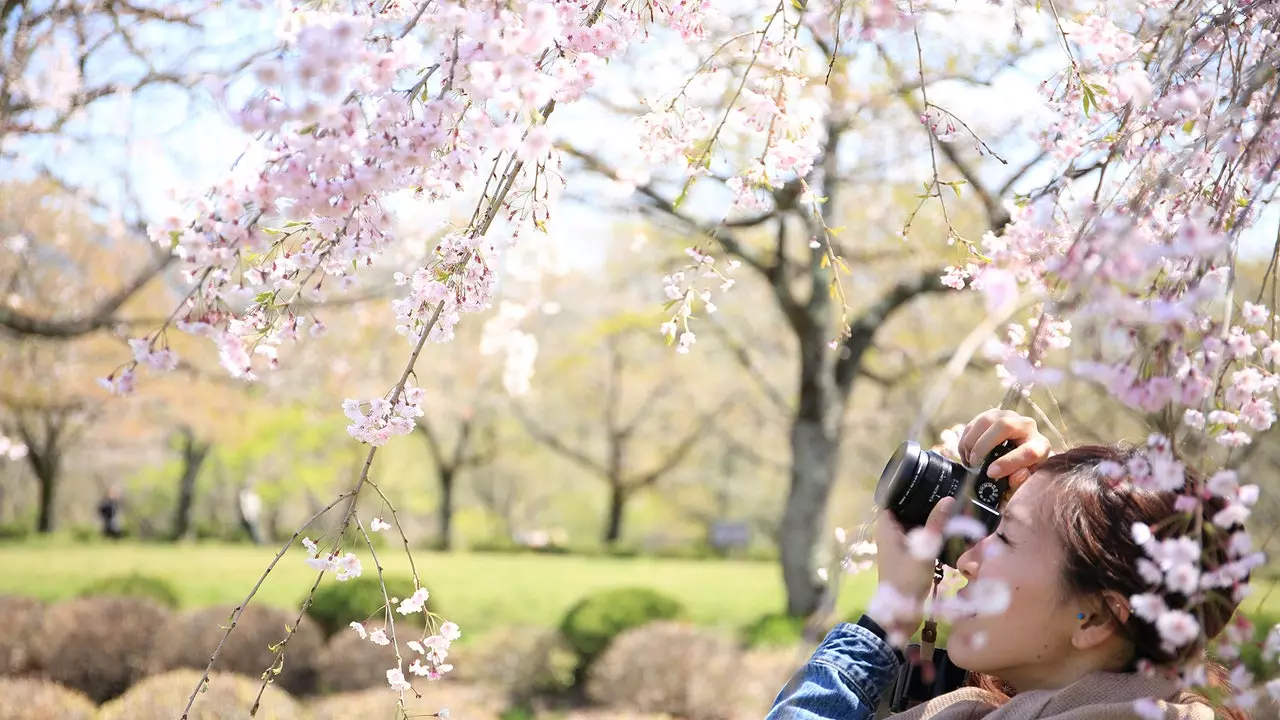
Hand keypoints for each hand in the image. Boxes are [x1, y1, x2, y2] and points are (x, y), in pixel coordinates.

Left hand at [868, 496, 954, 640]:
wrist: (901, 614)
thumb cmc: (906, 580)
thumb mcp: (924, 551)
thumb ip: (936, 525)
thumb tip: (948, 499)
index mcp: (886, 527)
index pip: (891, 497)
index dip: (904, 486)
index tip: (923, 476)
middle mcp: (891, 532)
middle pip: (905, 508)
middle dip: (923, 500)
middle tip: (944, 488)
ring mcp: (900, 544)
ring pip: (915, 522)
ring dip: (929, 516)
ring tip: (950, 502)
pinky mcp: (909, 555)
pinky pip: (920, 536)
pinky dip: (931, 531)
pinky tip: (948, 526)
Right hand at [958, 408, 1051, 491]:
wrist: (1014, 456)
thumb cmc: (1018, 472)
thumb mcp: (1021, 483)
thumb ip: (1020, 483)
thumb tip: (1016, 475)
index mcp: (1040, 446)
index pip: (1030, 451)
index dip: (1009, 463)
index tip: (991, 473)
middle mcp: (1027, 426)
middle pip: (1005, 425)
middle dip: (984, 446)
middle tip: (975, 464)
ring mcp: (1009, 416)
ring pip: (987, 420)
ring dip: (972, 441)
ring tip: (969, 459)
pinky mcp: (993, 414)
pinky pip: (975, 421)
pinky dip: (966, 438)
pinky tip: (966, 452)